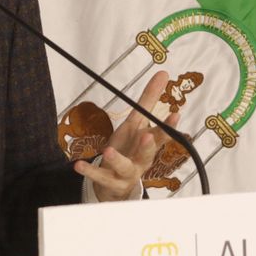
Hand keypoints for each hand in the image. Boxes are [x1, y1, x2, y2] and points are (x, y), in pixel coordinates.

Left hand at [77, 70, 173, 201]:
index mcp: (148, 144)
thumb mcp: (137, 123)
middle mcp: (140, 160)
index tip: (175, 114)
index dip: (169, 127)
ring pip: (125, 168)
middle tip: (147, 137)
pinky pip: (100, 177)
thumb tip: (163, 73)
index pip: (162, 135)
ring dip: (117, 160)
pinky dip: (90, 171)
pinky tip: (79, 165)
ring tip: (109, 151)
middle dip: (147, 147)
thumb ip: (149, 100)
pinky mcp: (110, 181)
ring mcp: (126, 173)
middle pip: (147, 154)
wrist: (118, 181)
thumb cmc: (130, 148)